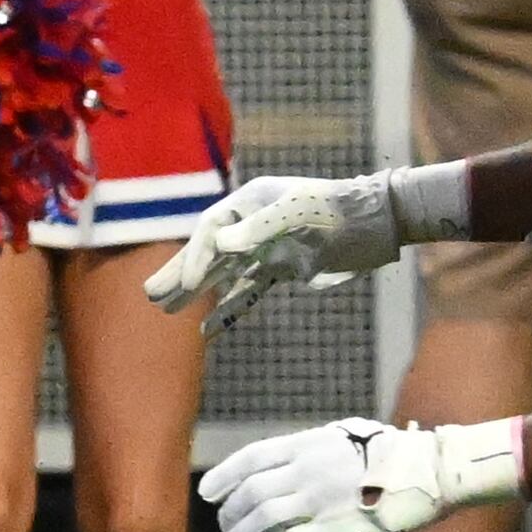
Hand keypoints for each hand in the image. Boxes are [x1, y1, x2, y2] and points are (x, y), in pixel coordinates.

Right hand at [144, 173, 408, 327]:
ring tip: (165, 308)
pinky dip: (229, 309)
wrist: (381, 222)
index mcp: (251, 203)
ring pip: (223, 275)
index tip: (186, 284)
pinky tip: (208, 329)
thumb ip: (259, 226)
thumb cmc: (340, 210)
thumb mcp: (300, 213)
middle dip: (180, 274)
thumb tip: (220, 243)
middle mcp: (252, 225)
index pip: (210, 231)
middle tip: (150, 296)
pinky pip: (248, 292)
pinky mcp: (284, 271)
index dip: (194, 257)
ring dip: (196, 292)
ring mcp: (267, 249)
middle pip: (208, 253)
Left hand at [201, 417, 524, 531]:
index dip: (224, 476)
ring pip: (264, 517)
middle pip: (252, 491)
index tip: (207, 492)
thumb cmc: (392, 453)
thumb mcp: (344, 436)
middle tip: (223, 524)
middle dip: (231, 511)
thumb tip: (280, 468)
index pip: (252, 459)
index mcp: (308, 444)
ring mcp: (321, 499)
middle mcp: (308, 469)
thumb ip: (309, 450)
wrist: (432, 471)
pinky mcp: (337, 526)